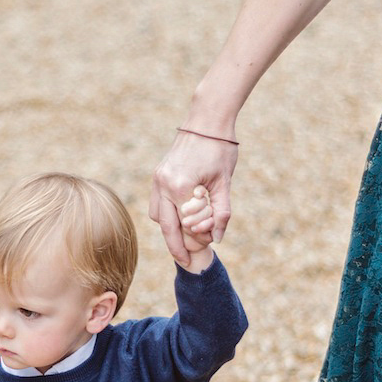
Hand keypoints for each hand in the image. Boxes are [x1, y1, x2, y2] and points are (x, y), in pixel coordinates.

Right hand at [150, 130, 237, 263]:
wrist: (207, 120)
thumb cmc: (220, 150)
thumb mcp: (224, 183)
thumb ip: (221, 212)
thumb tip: (218, 238)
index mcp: (180, 186)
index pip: (187, 224)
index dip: (200, 237)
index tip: (212, 242)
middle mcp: (163, 184)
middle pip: (167, 226)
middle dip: (176, 246)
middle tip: (185, 261)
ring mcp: (157, 179)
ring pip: (159, 216)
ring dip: (170, 228)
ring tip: (185, 238)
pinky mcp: (158, 175)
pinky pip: (158, 203)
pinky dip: (167, 214)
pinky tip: (180, 218)